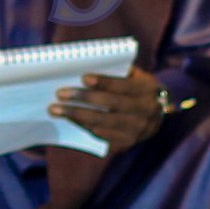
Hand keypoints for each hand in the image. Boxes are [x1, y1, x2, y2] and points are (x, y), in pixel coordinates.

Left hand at [51, 69, 167, 155]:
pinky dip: (83, 127)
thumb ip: (116, 70)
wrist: (154, 116)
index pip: (125, 86)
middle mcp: (145, 112)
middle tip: (60, 94)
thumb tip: (85, 65)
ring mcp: (137, 131)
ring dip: (76, 116)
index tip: (83, 77)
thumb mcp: (134, 76)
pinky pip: (101, 136)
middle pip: (111, 106)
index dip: (105, 82)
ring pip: (103, 123)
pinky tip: (69, 119)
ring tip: (55, 109)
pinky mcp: (126, 144)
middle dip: (83, 99)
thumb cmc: (135, 88)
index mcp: (147, 90)